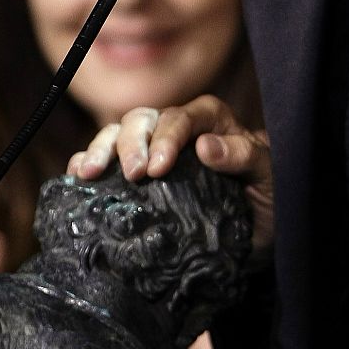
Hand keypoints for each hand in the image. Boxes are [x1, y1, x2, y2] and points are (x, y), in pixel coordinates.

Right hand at [67, 95, 273, 247]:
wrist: (258, 232)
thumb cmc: (269, 196)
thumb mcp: (268, 176)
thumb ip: (244, 157)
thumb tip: (206, 146)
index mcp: (213, 123)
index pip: (185, 116)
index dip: (167, 137)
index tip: (158, 168)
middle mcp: (179, 131)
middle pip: (145, 120)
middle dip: (132, 144)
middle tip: (133, 175)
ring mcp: (154, 151)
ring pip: (120, 134)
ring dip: (102, 149)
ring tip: (90, 173)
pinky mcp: (138, 177)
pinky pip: (107, 161)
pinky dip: (88, 163)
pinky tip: (78, 178)